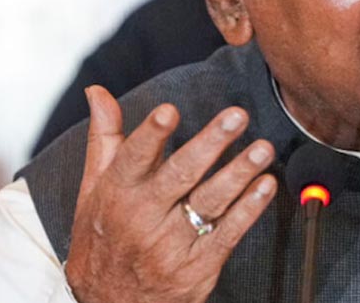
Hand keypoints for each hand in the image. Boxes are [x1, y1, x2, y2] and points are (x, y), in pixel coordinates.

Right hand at [64, 85, 277, 302]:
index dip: (151, 135)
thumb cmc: (103, 236)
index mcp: (116, 193)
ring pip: (209, 202)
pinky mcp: (196, 267)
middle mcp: (142, 218)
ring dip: (239, 173)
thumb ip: (105, 138)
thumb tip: (98, 92)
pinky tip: (266, 186)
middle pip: (180, 175)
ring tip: (262, 149)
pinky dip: (249, 209)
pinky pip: (227, 233)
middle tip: (237, 116)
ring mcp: (170, 245)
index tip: (170, 111)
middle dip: (210, 143)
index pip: (133, 158)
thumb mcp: (93, 188)